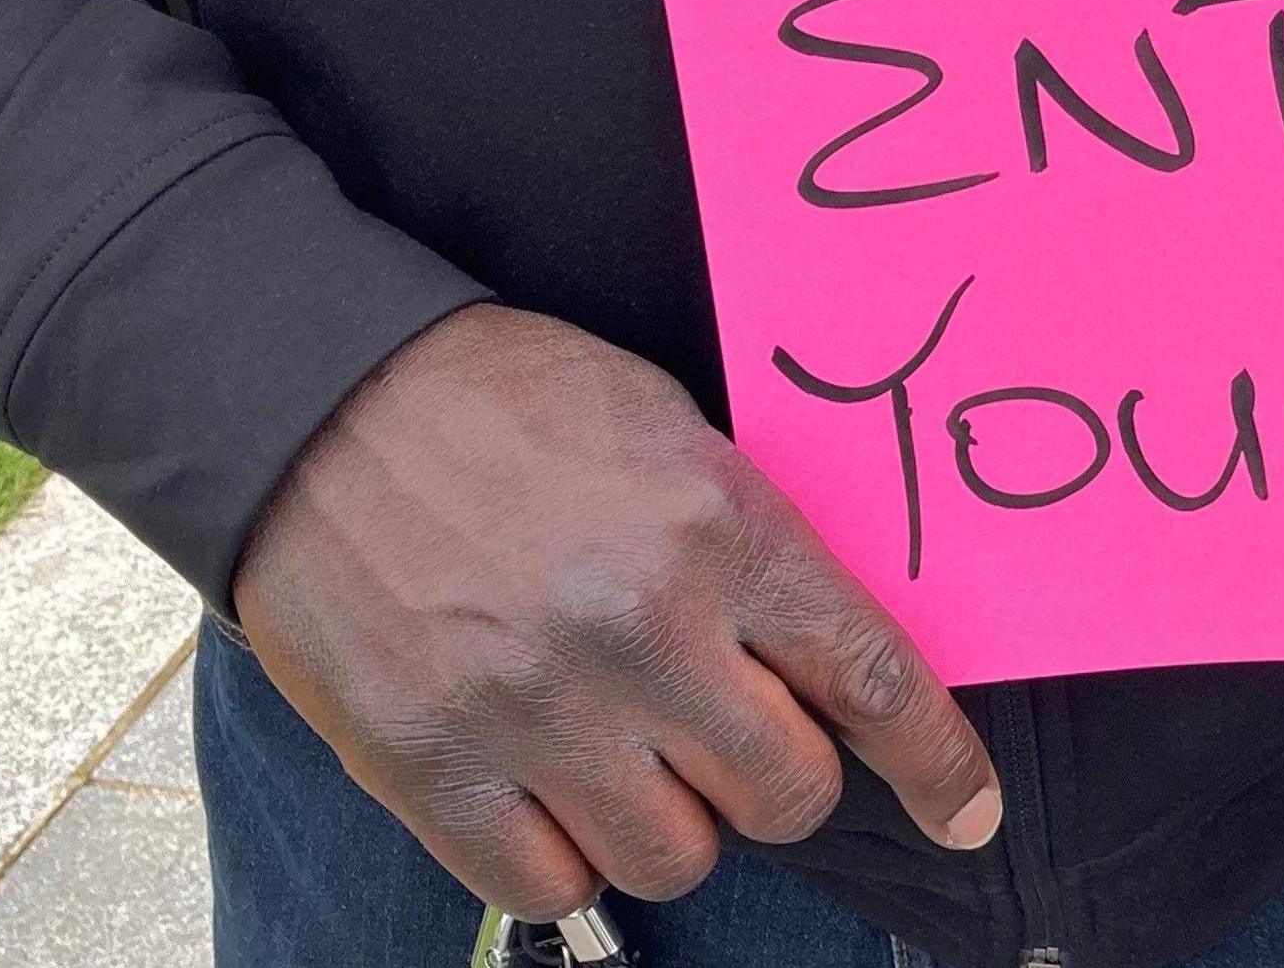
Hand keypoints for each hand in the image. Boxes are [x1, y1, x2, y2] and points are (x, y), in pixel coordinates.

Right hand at [230, 305, 999, 917]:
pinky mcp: (431, 765)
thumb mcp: (669, 430)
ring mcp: (534, 709)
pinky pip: (550, 884)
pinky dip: (567, 856)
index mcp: (716, 530)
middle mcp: (640, 632)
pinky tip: (551, 791)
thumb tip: (822, 654)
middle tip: (732, 733)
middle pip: (785, 792)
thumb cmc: (503, 403)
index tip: (966, 810)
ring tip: (626, 751)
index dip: (936, 762)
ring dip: (671, 820)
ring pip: (677, 857)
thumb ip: (750, 544)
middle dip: (778, 776)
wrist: (316, 399)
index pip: (869, 677)